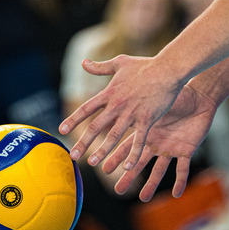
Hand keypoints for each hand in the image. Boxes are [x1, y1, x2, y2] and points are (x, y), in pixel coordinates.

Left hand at [59, 54, 182, 171]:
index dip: (73, 119)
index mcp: (109, 93)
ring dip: (102, 151)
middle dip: (83, 142)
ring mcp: (132, 113)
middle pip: (96, 126)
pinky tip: (127, 167)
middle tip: (73, 155)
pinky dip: (133, 154)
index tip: (61, 130)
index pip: (86, 108)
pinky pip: (139, 140)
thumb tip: (83, 62)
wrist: (167, 70)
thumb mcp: (119, 63)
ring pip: (113, 136)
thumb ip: (100, 67)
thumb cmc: (144, 65)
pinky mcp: (147, 120)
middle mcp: (117, 105)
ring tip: (92, 163)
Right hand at [101, 84, 217, 201]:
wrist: (200, 98)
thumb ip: (140, 104)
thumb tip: (119, 96)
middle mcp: (156, 143)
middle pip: (140, 163)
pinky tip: (176, 194)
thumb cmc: (177, 94)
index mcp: (147, 131)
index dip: (117, 158)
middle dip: (129, 177)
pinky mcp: (187, 151)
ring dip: (152, 185)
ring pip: (159, 170)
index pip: (129, 147)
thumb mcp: (156, 100)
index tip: (104, 168)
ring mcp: (171, 148)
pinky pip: (183, 169)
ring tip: (143, 199)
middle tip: (118, 191)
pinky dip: (181, 181)